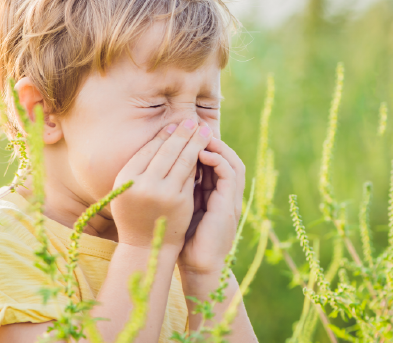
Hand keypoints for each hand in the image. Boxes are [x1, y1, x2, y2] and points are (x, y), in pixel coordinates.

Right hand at [111, 119, 212, 249]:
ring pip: (182, 160)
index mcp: (125, 178)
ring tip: (203, 130)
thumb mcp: (127, 190)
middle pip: (166, 151)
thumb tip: (162, 137)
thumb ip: (139, 168)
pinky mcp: (180, 201)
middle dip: (182, 133)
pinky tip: (204, 151)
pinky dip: (198, 161)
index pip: (148, 150)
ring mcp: (163, 193)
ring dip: (194, 142)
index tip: (173, 125)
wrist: (145, 247)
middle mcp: (143, 184)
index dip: (163, 135)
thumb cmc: (134, 214)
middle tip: (192, 121)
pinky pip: (191, 176)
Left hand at [178, 130, 245, 276]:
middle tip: (193, 126)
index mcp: (216, 194)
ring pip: (232, 162)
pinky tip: (201, 154)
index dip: (202, 145)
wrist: (198, 266)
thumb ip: (179, 189)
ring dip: (217, 146)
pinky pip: (230, 174)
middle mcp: (226, 194)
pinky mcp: (230, 205)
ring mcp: (231, 199)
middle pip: (226, 157)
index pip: (214, 161)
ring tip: (198, 135)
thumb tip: (160, 169)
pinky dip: (218, 160)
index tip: (184, 133)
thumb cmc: (184, 240)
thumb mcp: (181, 208)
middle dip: (210, 140)